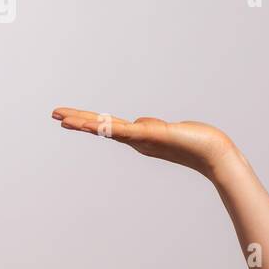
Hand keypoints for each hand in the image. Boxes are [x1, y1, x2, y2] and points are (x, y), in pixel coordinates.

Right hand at [50, 107, 237, 179]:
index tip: (66, 118)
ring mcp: (144, 139)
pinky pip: (127, 131)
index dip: (86, 122)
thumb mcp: (167, 131)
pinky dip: (110, 128)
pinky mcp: (154, 136)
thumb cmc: (196, 143)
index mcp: (139, 137)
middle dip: (77, 121)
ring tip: (65, 119)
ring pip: (109, 130)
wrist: (214, 154)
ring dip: (86, 124)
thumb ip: (151, 128)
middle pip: (102, 127)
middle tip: (54, 115)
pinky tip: (96, 124)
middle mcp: (138, 140)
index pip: (107, 127)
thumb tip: (140, 123)